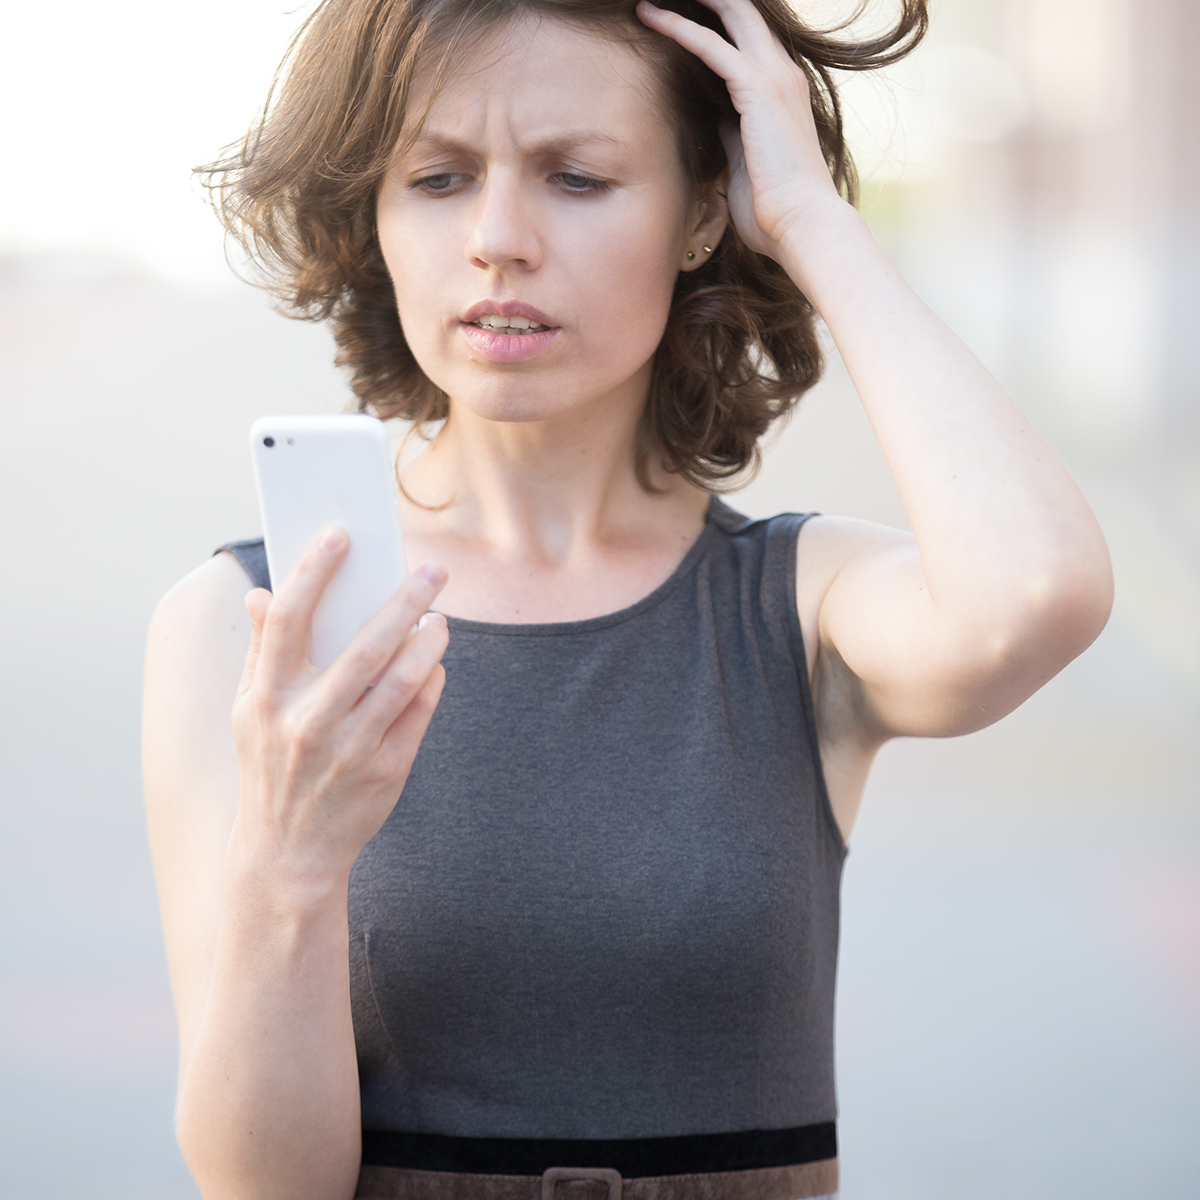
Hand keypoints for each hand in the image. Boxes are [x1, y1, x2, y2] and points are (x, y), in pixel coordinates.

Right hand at [231, 525, 448, 883]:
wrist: (289, 854)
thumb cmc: (270, 767)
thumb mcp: (250, 713)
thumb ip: (261, 652)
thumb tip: (259, 594)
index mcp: (267, 699)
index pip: (288, 620)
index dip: (312, 572)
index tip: (338, 536)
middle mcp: (308, 722)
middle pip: (364, 645)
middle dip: (403, 600)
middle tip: (432, 570)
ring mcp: (350, 749)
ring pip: (404, 678)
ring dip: (428, 640)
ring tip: (439, 617)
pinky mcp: (386, 771)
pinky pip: (419, 712)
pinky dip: (431, 680)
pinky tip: (434, 661)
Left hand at [636, 0, 846, 261]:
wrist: (801, 226)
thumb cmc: (772, 211)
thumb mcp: (744, 162)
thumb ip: (729, 134)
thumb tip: (711, 122)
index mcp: (783, 93)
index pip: (747, 40)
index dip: (714, 23)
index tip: (676, 14)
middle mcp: (784, 76)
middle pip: (744, 13)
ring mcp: (775, 78)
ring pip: (731, 15)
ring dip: (691, 3)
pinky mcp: (759, 90)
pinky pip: (711, 45)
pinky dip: (679, 28)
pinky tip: (650, 16)